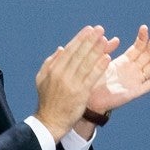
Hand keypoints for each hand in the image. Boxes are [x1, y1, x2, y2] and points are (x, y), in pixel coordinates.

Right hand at [34, 26, 109, 140]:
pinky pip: (92, 77)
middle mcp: (62, 74)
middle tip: (100, 29)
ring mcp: (71, 84)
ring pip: (86, 63)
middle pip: (79, 54)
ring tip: (106, 39)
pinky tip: (107, 58)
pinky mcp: (80, 93)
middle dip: (90, 40)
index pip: (70, 50)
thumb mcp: (42, 79)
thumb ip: (51, 62)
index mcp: (54, 69)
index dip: (80, 38)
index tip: (89, 29)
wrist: (50, 121)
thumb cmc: (47, 99)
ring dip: (97, 50)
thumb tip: (62, 48)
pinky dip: (99, 67)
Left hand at [86, 25, 149, 113]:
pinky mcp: (136, 91)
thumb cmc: (93, 80)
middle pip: (147, 54)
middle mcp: (133, 70)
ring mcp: (136, 80)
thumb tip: (116, 38)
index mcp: (125, 62)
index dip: (142, 38)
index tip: (145, 27)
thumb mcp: (99, 61)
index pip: (138, 48)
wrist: (90, 99)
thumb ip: (106, 49)